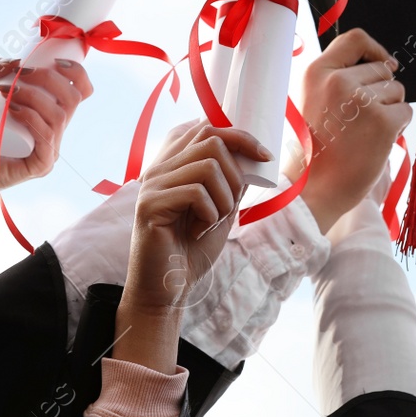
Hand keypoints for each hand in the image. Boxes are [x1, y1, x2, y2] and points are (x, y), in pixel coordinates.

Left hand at [0, 57, 91, 206]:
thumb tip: (16, 60)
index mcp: (49, 117)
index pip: (80, 93)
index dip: (77, 72)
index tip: (54, 61)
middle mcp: (55, 134)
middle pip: (73, 99)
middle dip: (49, 78)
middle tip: (19, 74)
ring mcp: (50, 152)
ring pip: (59, 116)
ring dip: (34, 96)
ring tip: (6, 92)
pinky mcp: (41, 166)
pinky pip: (46, 137)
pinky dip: (31, 118)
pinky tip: (12, 110)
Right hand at [126, 125, 270, 312]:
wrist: (168, 289)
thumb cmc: (193, 250)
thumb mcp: (222, 209)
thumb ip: (231, 182)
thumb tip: (253, 156)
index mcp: (174, 166)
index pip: (207, 128)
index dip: (241, 136)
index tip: (265, 157)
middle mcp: (160, 169)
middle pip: (212, 141)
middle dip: (235, 175)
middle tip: (229, 208)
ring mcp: (152, 185)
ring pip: (208, 167)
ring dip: (224, 199)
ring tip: (212, 222)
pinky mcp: (150, 205)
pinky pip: (196, 193)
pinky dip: (210, 215)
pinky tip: (199, 232)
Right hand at [293, 29, 412, 232]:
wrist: (315, 188)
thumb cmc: (317, 149)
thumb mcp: (314, 101)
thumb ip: (339, 78)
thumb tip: (384, 62)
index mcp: (317, 73)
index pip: (355, 38)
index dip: (375, 49)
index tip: (383, 62)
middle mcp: (339, 81)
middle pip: (382, 69)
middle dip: (382, 91)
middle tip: (362, 120)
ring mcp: (362, 101)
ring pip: (397, 90)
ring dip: (390, 109)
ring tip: (365, 132)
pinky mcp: (383, 121)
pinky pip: (406, 110)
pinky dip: (399, 126)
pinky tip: (377, 141)